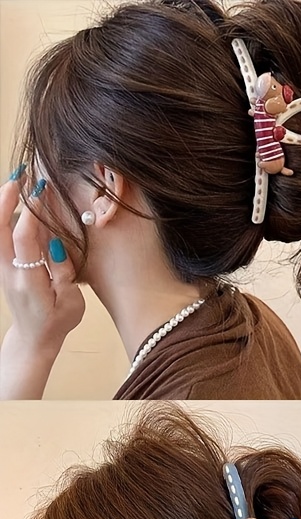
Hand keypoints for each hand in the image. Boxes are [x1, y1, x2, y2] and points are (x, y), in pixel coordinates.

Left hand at [0, 172, 85, 398]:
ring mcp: (1, 267)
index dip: (33, 213)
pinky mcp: (2, 265)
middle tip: (21, 176)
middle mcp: (9, 271)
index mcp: (29, 281)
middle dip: (8, 199)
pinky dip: (2, 215)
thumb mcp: (71, 303)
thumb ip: (63, 272)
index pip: (25, 239)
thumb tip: (55, 243)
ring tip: (15, 181)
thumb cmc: (58, 321)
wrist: (34, 337)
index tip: (43, 191)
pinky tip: (11, 201)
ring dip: (2, 204)